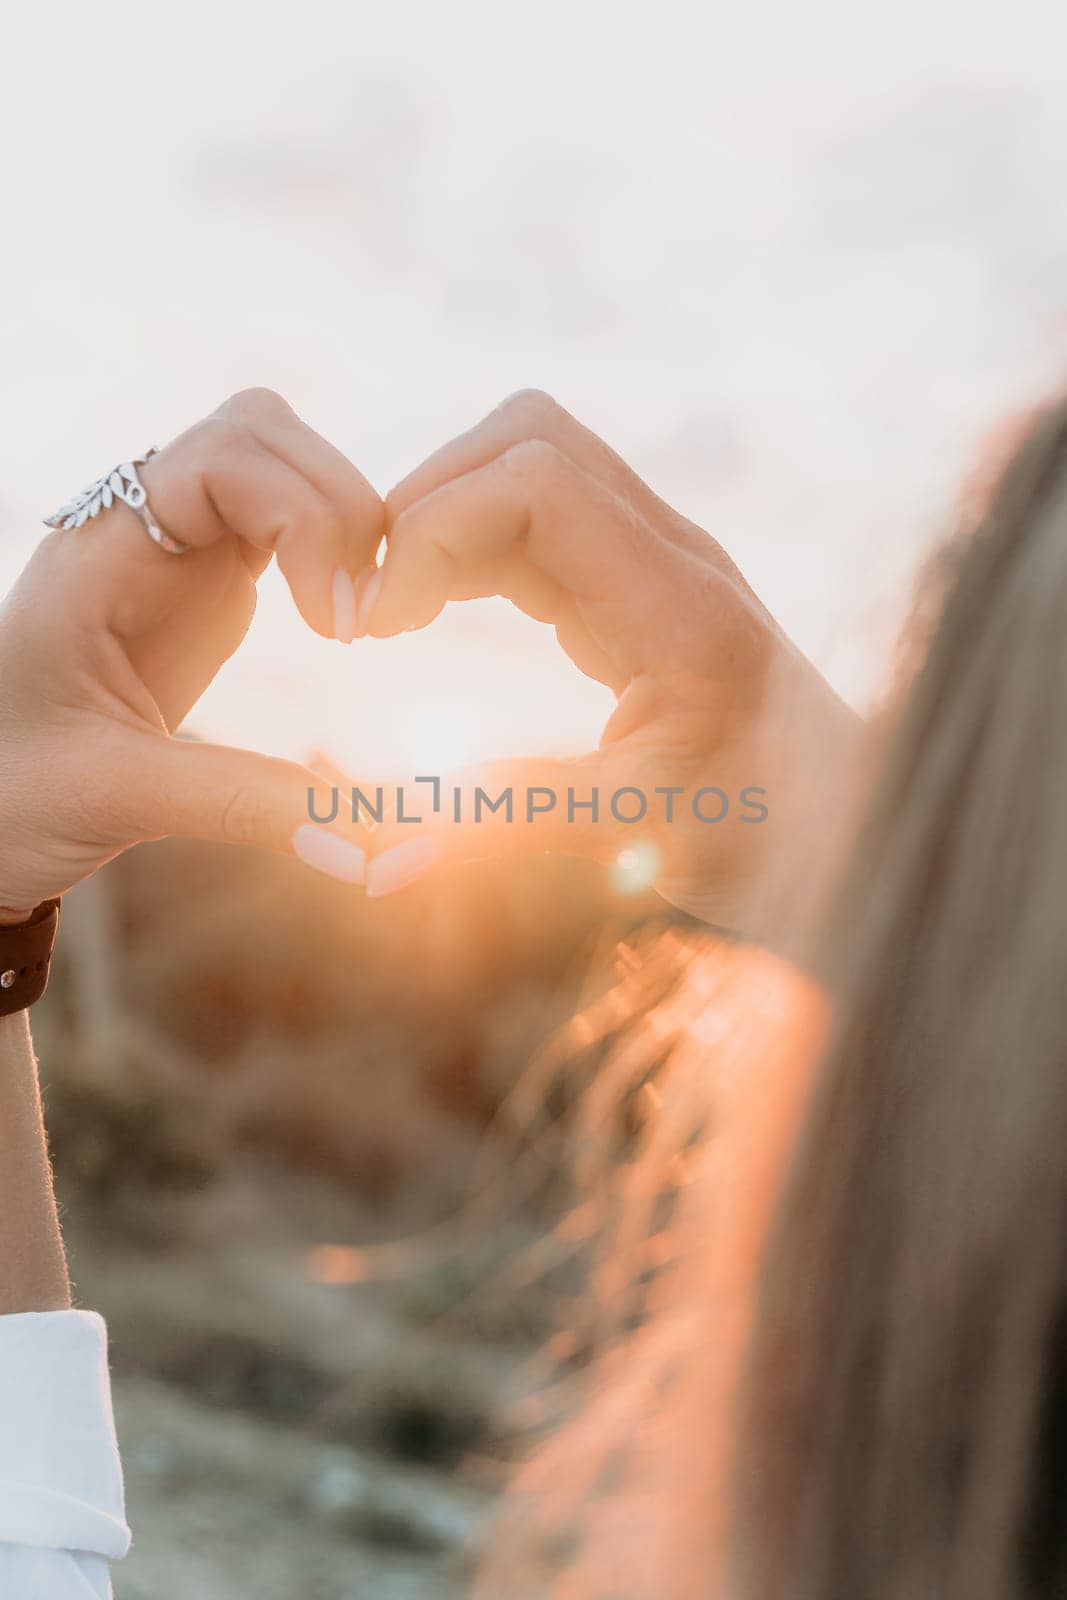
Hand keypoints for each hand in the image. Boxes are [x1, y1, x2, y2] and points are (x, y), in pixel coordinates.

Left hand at [0, 388, 379, 917]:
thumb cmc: (13, 794)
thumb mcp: (115, 799)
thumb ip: (236, 805)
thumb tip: (360, 840)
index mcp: (98, 558)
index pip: (221, 456)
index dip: (303, 515)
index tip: (336, 623)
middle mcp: (137, 531)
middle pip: (260, 431)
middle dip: (338, 506)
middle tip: (364, 620)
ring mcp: (175, 549)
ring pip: (278, 462)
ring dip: (342, 520)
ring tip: (360, 620)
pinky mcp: (208, 581)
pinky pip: (283, 516)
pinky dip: (332, 549)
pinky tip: (344, 621)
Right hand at [358, 391, 859, 929]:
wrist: (842, 822)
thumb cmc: (764, 832)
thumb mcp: (640, 837)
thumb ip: (514, 824)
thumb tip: (385, 867)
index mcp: (679, 605)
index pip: (536, 484)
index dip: (434, 528)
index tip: (379, 624)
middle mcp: (672, 557)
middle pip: (529, 438)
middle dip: (429, 499)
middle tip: (374, 605)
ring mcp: (656, 561)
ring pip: (530, 465)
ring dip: (445, 517)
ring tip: (391, 612)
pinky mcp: (635, 585)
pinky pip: (538, 522)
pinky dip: (471, 547)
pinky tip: (432, 616)